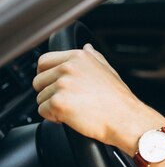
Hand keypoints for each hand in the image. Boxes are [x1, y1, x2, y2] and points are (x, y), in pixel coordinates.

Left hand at [33, 44, 164, 154]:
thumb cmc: (119, 99)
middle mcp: (69, 67)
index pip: (44, 61)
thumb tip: (87, 47)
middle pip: (38, 80)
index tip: (55, 84)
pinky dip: (54, 117)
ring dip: (53, 106)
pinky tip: (72, 116)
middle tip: (70, 100)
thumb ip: (94, 57)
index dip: (46, 74)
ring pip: (40, 98)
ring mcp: (63, 84)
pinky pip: (42, 111)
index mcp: (79, 57)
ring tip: (75, 109)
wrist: (125, 118)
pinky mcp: (58, 102)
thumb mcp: (108, 71)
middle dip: (49, 92)